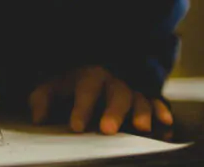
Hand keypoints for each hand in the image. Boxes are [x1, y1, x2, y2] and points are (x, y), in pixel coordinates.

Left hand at [28, 66, 171, 133]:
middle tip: (107, 130)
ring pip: (140, 99)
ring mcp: (132, 91)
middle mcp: (114, 82)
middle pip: (117, 93)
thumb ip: (42, 100)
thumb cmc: (70, 86)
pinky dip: (162, 114)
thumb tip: (39, 117)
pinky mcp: (147, 100)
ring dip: (142, 113)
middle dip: (114, 112)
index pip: (86, 90)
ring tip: (141, 128)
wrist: (93, 73)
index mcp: (90, 76)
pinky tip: (164, 127)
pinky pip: (158, 105)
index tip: (76, 127)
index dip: (81, 108)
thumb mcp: (52, 88)